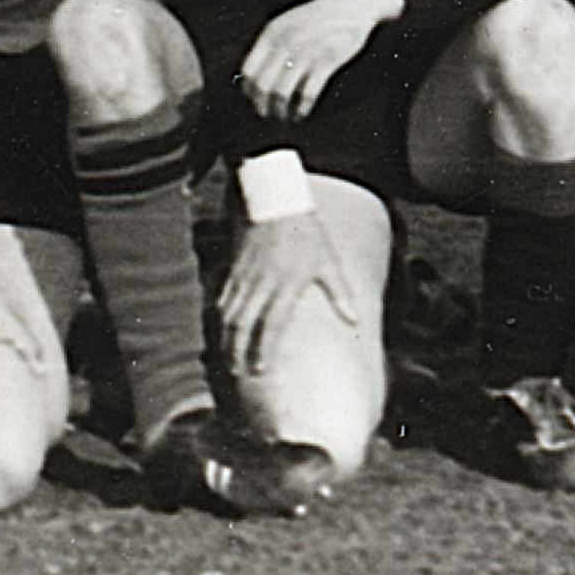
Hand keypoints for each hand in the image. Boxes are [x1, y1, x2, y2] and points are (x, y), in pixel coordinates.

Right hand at [217, 204, 355, 374]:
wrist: (276, 200)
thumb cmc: (307, 232)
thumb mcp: (328, 261)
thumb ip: (340, 293)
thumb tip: (355, 320)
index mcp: (286, 285)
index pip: (272, 325)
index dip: (265, 349)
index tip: (262, 370)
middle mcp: (262, 284)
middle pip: (242, 325)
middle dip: (237, 352)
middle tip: (238, 373)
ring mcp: (245, 277)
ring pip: (228, 314)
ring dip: (225, 339)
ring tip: (226, 359)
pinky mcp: (235, 268)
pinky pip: (222, 297)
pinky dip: (219, 317)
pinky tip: (221, 330)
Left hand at [239, 0, 394, 122]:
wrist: (352, 4)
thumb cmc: (318, 16)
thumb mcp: (288, 22)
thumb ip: (271, 43)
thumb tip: (252, 74)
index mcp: (272, 32)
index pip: (249, 69)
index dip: (248, 89)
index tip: (252, 98)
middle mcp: (285, 43)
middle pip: (262, 85)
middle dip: (261, 105)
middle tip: (265, 114)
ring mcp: (305, 53)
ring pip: (282, 93)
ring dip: (280, 111)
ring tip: (283, 117)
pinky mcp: (326, 62)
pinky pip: (306, 94)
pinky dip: (301, 109)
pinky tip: (301, 113)